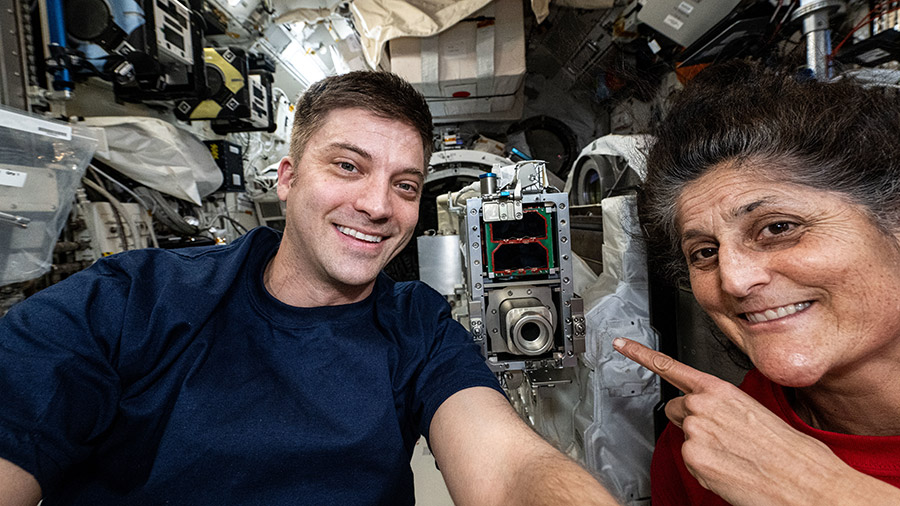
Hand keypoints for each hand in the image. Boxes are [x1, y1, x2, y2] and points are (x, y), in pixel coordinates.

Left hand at [612, 338, 894, 505]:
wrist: (806, 481)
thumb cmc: (789, 450)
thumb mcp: (753, 412)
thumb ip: (722, 406)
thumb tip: (707, 415)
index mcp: (719, 389)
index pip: (671, 368)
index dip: (641, 354)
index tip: (620, 344)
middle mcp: (701, 405)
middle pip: (675, 410)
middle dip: (692, 422)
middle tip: (724, 438)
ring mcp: (694, 431)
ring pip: (684, 438)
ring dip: (701, 447)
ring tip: (734, 456)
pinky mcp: (693, 457)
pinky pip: (690, 462)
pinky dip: (706, 468)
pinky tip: (731, 470)